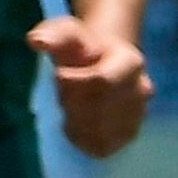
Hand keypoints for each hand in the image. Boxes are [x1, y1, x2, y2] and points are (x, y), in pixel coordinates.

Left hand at [29, 15, 151, 157]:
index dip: (74, 82)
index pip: (103, 81)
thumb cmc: (81, 46)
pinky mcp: (129, 135)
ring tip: (71, 104)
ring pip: (99, 130)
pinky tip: (76, 121)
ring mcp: (138, 115)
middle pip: (98, 108)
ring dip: (75, 119)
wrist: (103, 61)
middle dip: (71, 101)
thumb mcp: (66, 32)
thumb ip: (52, 35)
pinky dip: (81, 136)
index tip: (59, 74)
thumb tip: (36, 42)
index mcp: (131, 62)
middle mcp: (141, 90)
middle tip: (64, 90)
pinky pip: (99, 145)